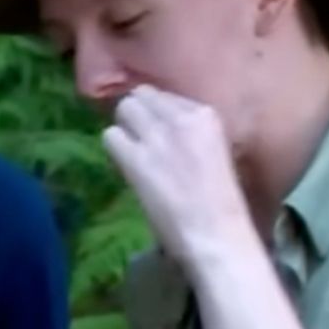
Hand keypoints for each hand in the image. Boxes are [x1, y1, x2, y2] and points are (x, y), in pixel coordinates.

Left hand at [101, 85, 253, 265]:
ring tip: (133, 152)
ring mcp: (157, 136)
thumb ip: (188, 131)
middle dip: (137, 115)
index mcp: (206, 114)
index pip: (165, 96)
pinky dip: (115, 149)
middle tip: (140, 139)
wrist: (215, 233)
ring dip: (125, 129)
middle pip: (141, 96)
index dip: (157, 114)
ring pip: (124, 109)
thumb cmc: (218, 200)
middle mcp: (180, 117)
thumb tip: (156, 124)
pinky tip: (127, 166)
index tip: (160, 133)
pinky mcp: (136, 158)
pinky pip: (110, 136)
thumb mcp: (211, 149)